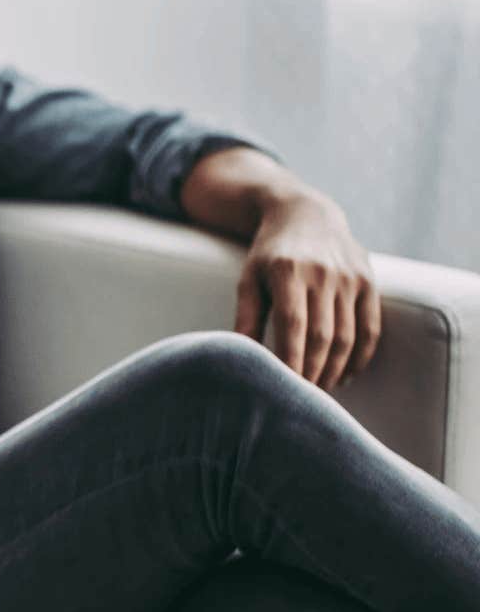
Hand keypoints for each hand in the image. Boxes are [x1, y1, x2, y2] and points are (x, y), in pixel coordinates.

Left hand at [233, 191, 379, 391]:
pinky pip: (370, 327)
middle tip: (302, 397)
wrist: (305, 214)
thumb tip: (240, 356)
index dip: (291, 360)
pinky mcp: (368, 281)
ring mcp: (349, 277)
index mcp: (287, 271)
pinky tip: (345, 374)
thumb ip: (245, 316)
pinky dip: (360, 356)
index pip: (293, 325)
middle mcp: (322, 273)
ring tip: (320, 390)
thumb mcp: (249, 277)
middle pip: (322, 336)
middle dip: (312, 372)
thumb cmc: (268, 254)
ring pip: (347, 336)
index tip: (285, 388)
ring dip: (335, 369)